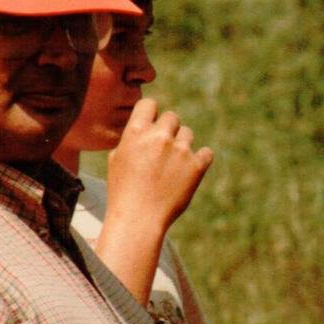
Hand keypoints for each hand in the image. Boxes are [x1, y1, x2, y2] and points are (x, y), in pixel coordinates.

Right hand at [104, 97, 212, 235]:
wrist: (139, 219)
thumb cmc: (123, 191)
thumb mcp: (117, 159)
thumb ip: (132, 138)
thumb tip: (144, 126)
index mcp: (136, 132)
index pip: (150, 104)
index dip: (152, 114)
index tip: (152, 126)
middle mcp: (159, 137)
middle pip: (172, 117)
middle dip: (168, 131)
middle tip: (162, 151)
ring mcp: (180, 150)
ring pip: (188, 133)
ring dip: (182, 145)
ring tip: (171, 167)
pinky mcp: (197, 165)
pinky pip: (206, 152)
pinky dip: (200, 159)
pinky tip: (189, 171)